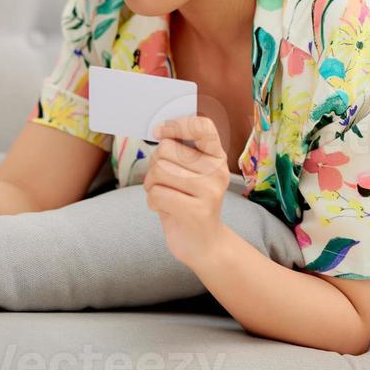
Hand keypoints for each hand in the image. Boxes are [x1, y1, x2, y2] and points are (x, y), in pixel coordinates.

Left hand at [143, 115, 230, 267]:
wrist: (204, 245)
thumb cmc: (189, 203)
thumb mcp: (191, 174)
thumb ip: (180, 152)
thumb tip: (160, 131)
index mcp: (217, 156)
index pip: (202, 126)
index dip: (176, 125)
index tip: (159, 132)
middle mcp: (218, 171)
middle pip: (167, 149)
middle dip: (154, 165)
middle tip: (161, 181)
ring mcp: (210, 191)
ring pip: (159, 171)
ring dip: (151, 185)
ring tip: (164, 195)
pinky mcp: (197, 211)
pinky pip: (157, 194)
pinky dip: (152, 202)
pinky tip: (165, 209)